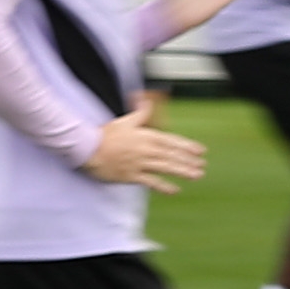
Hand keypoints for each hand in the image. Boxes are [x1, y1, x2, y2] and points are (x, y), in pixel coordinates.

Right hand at [82, 88, 205, 191]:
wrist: (87, 150)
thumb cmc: (105, 135)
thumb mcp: (125, 121)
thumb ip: (140, 113)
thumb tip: (146, 99)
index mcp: (146, 136)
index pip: (172, 141)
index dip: (187, 146)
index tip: (200, 151)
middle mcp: (146, 150)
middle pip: (172, 155)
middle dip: (189, 160)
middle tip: (202, 166)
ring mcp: (139, 164)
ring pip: (165, 168)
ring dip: (182, 171)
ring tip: (196, 175)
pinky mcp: (131, 176)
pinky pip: (150, 182)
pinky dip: (163, 186)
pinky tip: (174, 189)